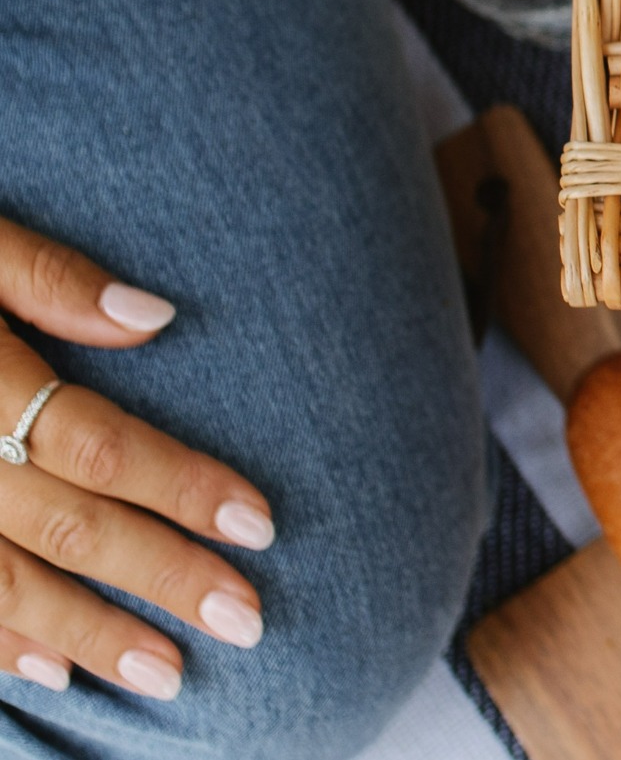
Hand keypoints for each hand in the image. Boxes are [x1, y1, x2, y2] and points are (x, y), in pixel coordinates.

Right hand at [0, 220, 272, 699]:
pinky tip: (52, 671)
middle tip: (246, 620)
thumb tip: (159, 317)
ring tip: (167, 673)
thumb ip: (52, 282)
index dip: (179, 488)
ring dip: (88, 633)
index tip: (260, 526)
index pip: (93, 446)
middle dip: (159, 578)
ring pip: (4, 583)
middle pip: (64, 526)